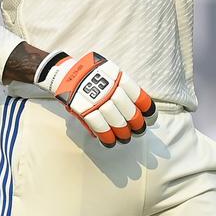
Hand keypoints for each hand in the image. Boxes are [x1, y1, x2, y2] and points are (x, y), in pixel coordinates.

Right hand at [34, 51, 155, 146]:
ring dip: (122, 133)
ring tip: (125, 138)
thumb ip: (121, 90)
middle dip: (136, 124)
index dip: (147, 109)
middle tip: (139, 130)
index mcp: (117, 77)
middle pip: (128, 110)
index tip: (150, 118)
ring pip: (115, 120)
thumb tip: (136, 111)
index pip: (138, 95)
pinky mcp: (83, 109)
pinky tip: (110, 142)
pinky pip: (99, 126)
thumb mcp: (108, 75)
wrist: (65, 73)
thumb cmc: (90, 76)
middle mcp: (108, 88)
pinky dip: (106, 137)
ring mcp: (96, 99)